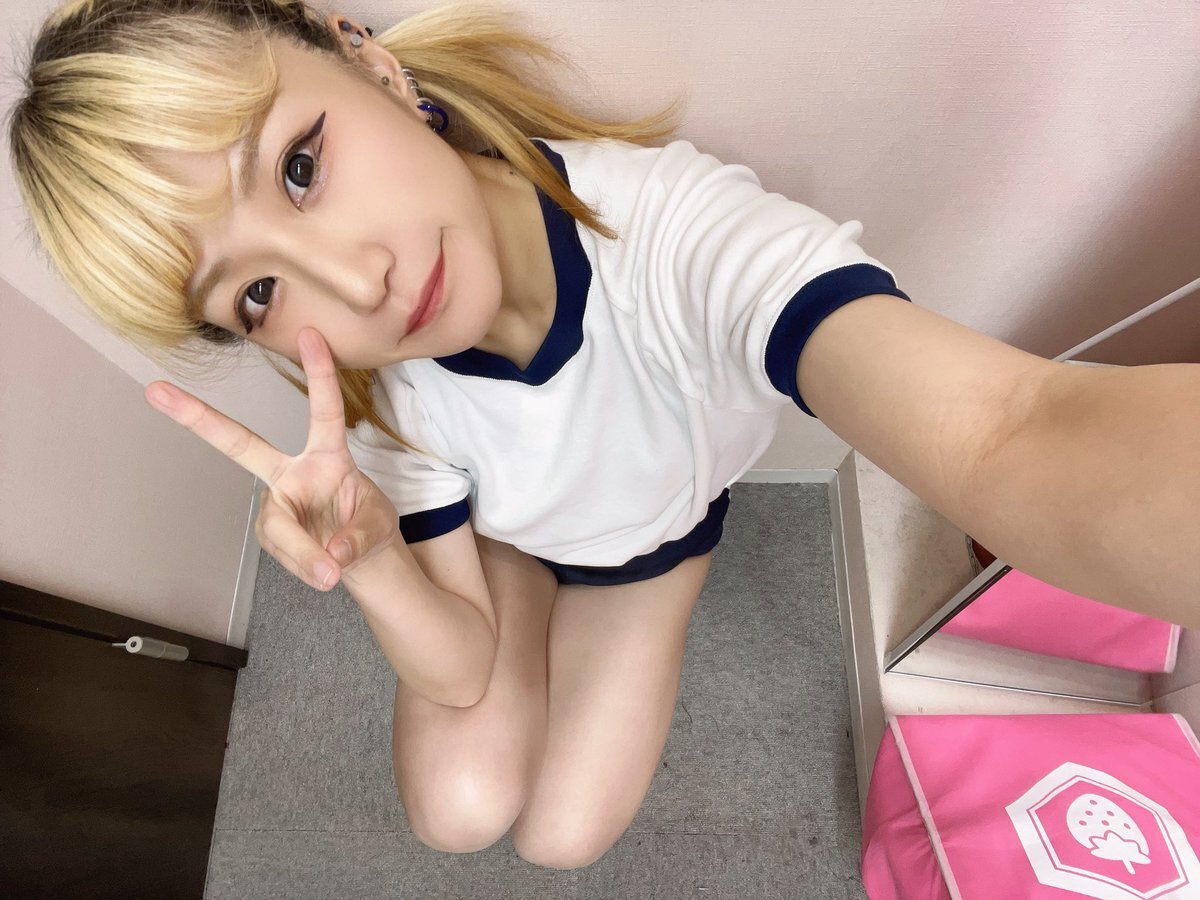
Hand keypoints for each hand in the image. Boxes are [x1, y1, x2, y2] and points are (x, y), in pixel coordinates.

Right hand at [144, 327, 399, 591]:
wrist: (361, 559)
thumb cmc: (369, 527)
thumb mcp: (379, 528)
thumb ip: (358, 538)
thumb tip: (331, 555)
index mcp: (327, 456)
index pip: (324, 411)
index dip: (319, 374)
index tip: (309, 334)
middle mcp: (291, 472)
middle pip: (240, 443)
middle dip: (198, 418)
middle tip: (157, 391)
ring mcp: (276, 501)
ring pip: (279, 528)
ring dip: (305, 554)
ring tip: (331, 571)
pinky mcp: (269, 531)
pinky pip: (284, 552)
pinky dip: (305, 566)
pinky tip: (322, 570)